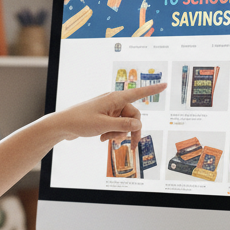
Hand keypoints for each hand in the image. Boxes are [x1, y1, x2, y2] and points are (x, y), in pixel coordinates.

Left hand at [52, 83, 166, 144]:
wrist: (63, 125)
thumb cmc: (81, 121)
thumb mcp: (104, 125)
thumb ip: (123, 124)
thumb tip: (139, 123)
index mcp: (115, 99)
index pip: (138, 93)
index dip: (152, 90)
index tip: (165, 85)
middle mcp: (113, 102)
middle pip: (133, 115)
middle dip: (131, 129)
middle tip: (131, 144)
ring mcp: (108, 110)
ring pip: (124, 123)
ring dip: (118, 133)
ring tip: (106, 139)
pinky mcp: (104, 117)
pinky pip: (115, 126)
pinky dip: (111, 133)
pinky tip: (101, 138)